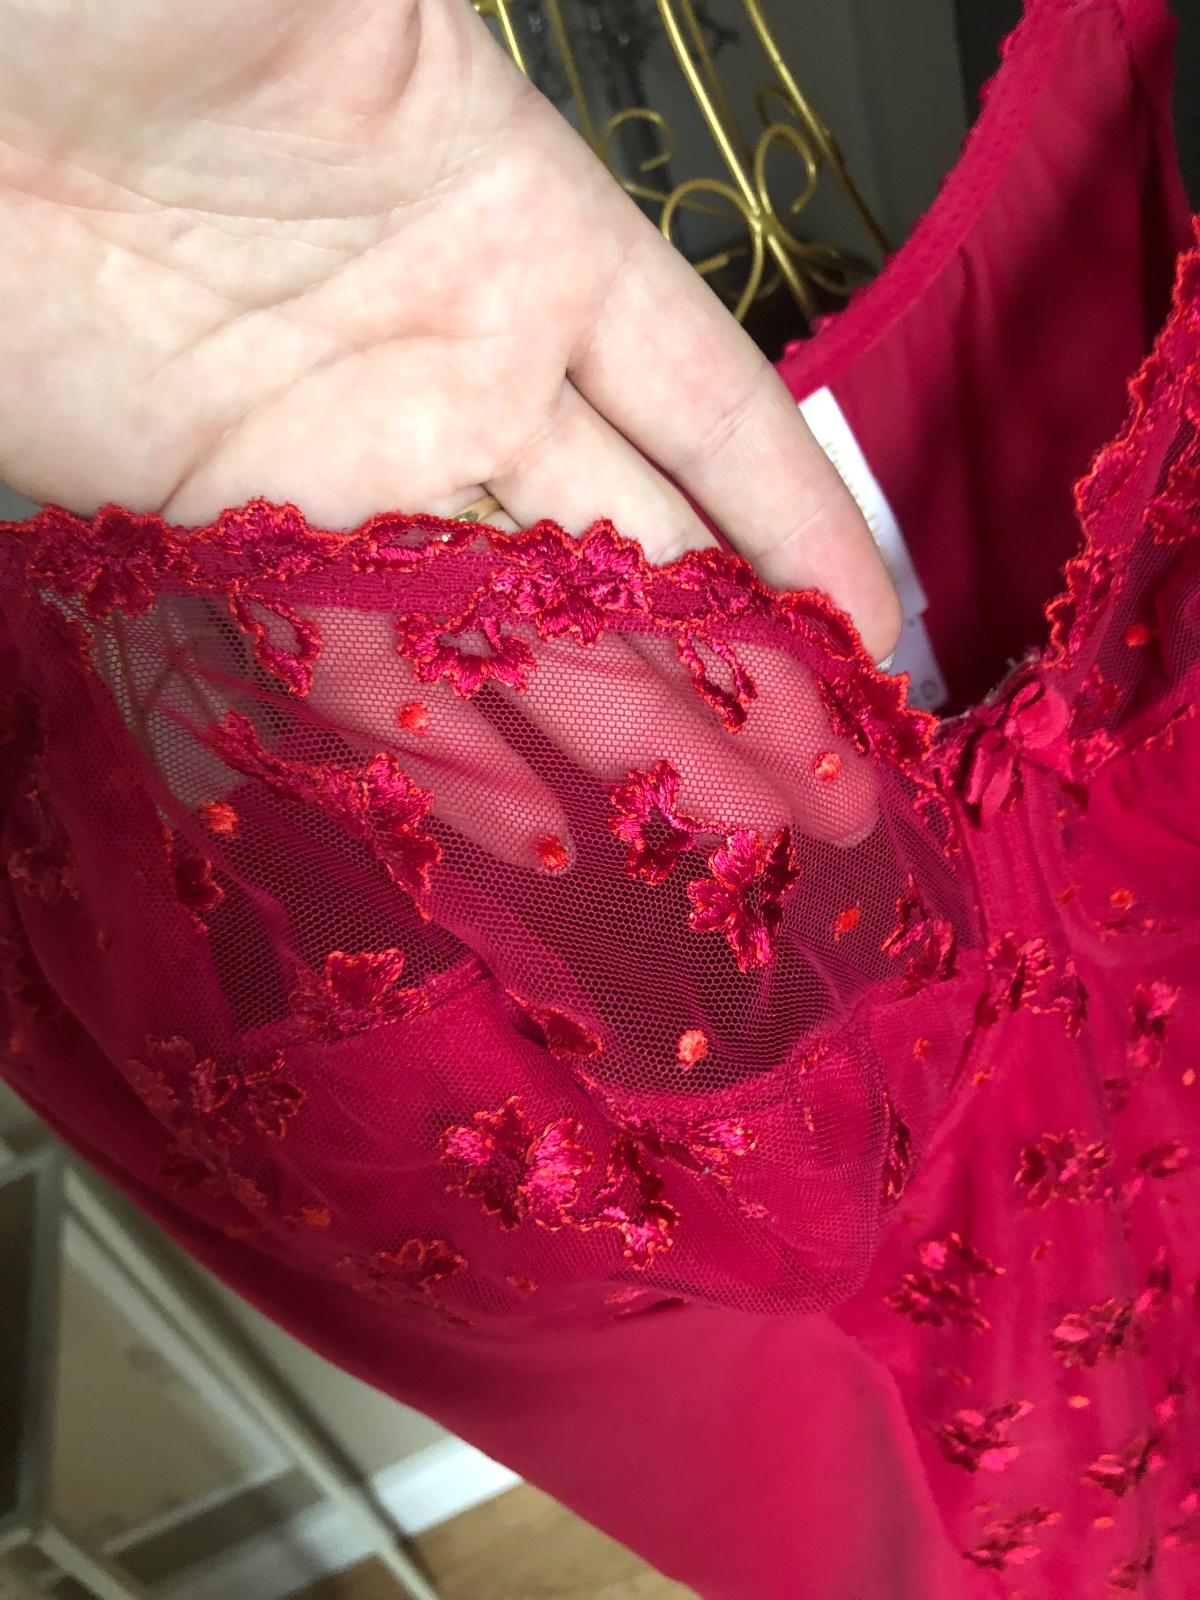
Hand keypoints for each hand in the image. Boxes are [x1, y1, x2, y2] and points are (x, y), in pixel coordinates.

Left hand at [1, 0, 895, 868]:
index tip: (877, 649)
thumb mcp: (349, 1)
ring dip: (627, 746)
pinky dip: (444, 754)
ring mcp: (345, 465)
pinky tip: (533, 832)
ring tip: (724, 854)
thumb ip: (491, 107)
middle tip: (830, 803)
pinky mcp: (224, 535)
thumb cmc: (128, 5)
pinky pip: (358, 670)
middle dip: (748, 684)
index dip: (808, 532)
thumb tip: (613, 166)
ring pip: (521, 635)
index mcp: (527, 237)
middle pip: (641, 555)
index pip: (718, 414)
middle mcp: (458, 369)